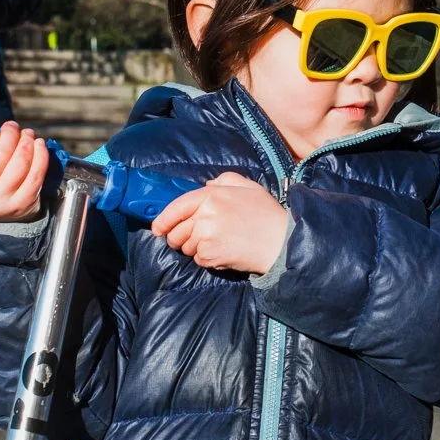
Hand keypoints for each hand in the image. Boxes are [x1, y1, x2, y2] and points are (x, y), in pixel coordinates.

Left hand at [151, 171, 288, 274]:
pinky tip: (223, 252)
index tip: (158, 228)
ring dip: (195, 248)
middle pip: (177, 231)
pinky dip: (206, 259)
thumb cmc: (266, 214)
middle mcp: (205, 215)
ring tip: (217, 243)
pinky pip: (198, 259)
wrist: (281, 241)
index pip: (177, 206)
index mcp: (212, 195)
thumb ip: (224, 180)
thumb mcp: (248, 186)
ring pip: (186, 247)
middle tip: (193, 238)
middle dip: (179, 237)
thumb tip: (207, 184)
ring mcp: (206, 237)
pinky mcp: (211, 256)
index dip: (163, 219)